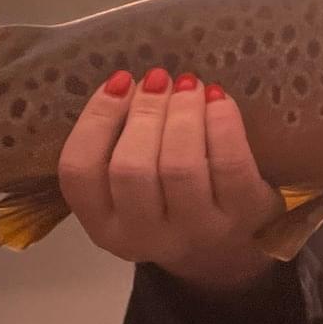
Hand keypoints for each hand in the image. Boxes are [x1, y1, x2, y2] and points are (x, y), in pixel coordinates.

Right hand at [58, 68, 282, 296]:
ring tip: (189, 85)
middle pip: (131, 169)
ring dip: (182, 113)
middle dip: (145, 112)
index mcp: (104, 225)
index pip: (79, 172)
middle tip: (159, 79)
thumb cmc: (171, 199)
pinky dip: (222, 124)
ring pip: (180, 167)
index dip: (95, 119)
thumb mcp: (132, 187)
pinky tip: (217, 98)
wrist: (232, 243)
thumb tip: (126, 83)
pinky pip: (229, 165)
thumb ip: (119, 143)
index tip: (120, 80)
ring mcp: (196, 231)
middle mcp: (145, 237)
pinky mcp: (243, 217)